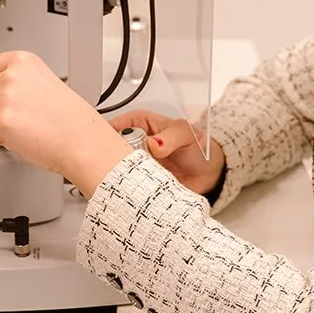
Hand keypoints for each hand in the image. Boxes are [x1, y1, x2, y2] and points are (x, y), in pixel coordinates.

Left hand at [0, 51, 131, 195]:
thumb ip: (15, 84)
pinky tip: (20, 137)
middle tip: (25, 115)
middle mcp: (13, 76)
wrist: (82, 141)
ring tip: (26, 126)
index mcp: (24, 61)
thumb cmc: (71, 119)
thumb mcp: (45, 85)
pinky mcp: (1, 122)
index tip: (4, 91)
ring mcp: (6, 98)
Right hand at [109, 109, 224, 195]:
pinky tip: (135, 189)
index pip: (114, 125)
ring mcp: (131, 163)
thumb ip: (171, 137)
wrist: (205, 175)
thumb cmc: (194, 148)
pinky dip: (127, 188)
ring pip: (113, 168)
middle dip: (112, 158)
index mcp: (138, 123)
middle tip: (124, 166)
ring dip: (120, 175)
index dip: (108, 135)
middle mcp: (131, 142)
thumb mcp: (186, 134)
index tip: (112, 146)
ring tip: (133, 178)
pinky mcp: (135, 181)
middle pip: (108, 149)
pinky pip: (124, 185)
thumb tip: (153, 144)